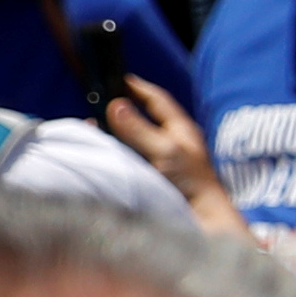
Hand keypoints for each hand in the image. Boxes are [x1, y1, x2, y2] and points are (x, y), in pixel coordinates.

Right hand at [98, 78, 241, 231]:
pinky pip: (131, 157)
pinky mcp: (155, 176)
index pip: (158, 100)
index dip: (140, 88)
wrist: (201, 219)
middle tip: (101, 100)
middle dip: (123, 108)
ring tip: (94, 124)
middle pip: (144, 118)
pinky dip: (116, 151)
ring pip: (135, 138)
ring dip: (116, 131)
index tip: (121, 77)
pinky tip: (102, 150)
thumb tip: (116, 105)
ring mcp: (163, 160)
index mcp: (181, 130)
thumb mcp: (164, 150)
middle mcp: (172, 142)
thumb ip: (139, 129)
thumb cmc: (190, 183)